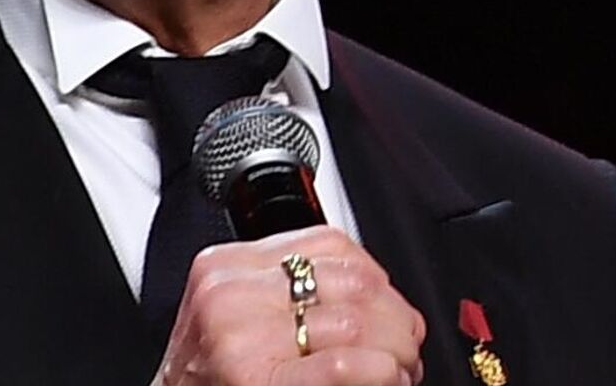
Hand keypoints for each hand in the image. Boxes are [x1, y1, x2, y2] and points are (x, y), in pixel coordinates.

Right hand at [152, 225, 425, 385]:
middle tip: (407, 345)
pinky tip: (386, 379)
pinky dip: (381, 372)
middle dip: (395, 317)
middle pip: (350, 280)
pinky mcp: (258, 378)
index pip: (328, 243)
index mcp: (226, 266)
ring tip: (400, 369)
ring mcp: (241, 336)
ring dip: (396, 350)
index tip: (390, 307)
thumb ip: (287, 292)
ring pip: (355, 320)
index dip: (377, 277)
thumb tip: (374, 296)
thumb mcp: (236, 316)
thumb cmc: (209, 380)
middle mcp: (230, 293)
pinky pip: (342, 363)